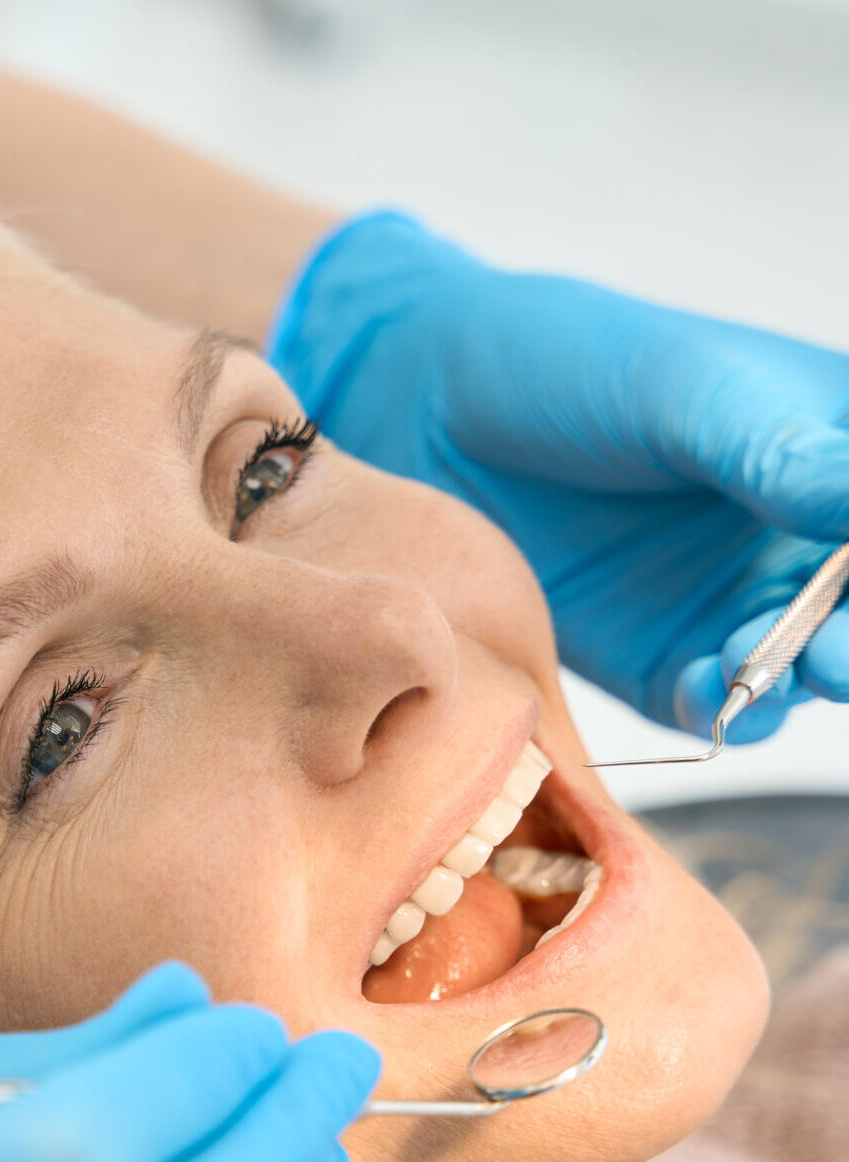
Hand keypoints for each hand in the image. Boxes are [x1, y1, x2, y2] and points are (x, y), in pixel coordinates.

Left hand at [269, 210, 848, 738]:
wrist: (437, 414)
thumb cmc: (567, 367)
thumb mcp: (682, 392)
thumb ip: (775, 452)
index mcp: (825, 446)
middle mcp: (793, 534)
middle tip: (832, 655)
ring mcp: (732, 602)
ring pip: (802, 667)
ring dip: (800, 679)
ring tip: (780, 672)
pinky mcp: (667, 660)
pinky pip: (721, 704)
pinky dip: (728, 708)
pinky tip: (712, 690)